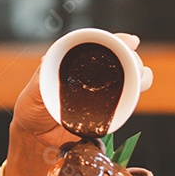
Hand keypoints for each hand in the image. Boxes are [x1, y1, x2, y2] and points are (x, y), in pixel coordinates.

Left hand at [10, 32, 153, 154]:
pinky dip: (136, 96)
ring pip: (132, 78)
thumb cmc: (32, 106)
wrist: (36, 134)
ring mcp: (103, 92)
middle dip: (134, 59)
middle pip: (123, 60)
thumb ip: (41, 78)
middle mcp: (94, 73)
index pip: (102, 45)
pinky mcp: (109, 112)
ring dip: (142, 76)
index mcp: (77, 61)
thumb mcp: (33, 91)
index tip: (130, 42)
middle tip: (135, 66)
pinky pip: (127, 102)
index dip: (118, 40)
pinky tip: (137, 94)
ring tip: (141, 79)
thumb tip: (47, 59)